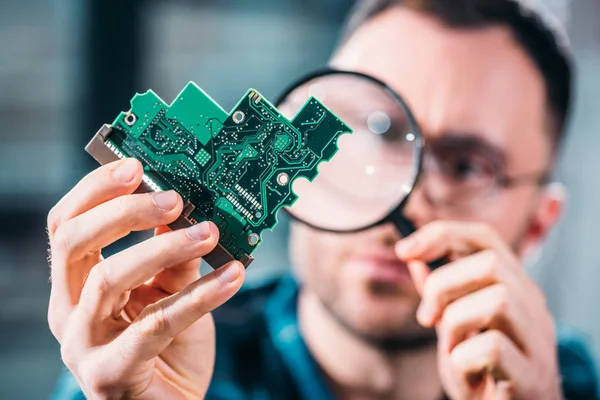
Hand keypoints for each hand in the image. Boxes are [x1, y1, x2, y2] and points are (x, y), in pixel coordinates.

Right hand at [47, 158, 244, 398]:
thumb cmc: (166, 345)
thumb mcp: (169, 289)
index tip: (137, 166)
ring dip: (166, 248)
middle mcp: (68, 311)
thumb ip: (172, 253)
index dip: (97, 190)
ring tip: (210, 234)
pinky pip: (157, 324)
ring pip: (110, 279)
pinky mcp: (111, 373)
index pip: (66, 224)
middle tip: (174, 198)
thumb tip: (188, 207)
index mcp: (74, 283)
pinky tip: (233, 275)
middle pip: (75, 243)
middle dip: (125, 211)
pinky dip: (201, 295)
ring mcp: (83, 344)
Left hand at [395, 221, 560, 399]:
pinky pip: (492, 347)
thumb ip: (439, 295)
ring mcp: (538, 341)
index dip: (441, 235)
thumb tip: (414, 258)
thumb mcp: (453, 328)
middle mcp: (533, 307)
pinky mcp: (533, 376)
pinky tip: (467, 374)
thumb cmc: (482, 373)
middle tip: (426, 318)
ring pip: (498, 299)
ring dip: (456, 322)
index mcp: (514, 288)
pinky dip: (463, 360)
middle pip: (491, 263)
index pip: (484, 238)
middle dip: (443, 285)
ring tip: (453, 348)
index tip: (403, 250)